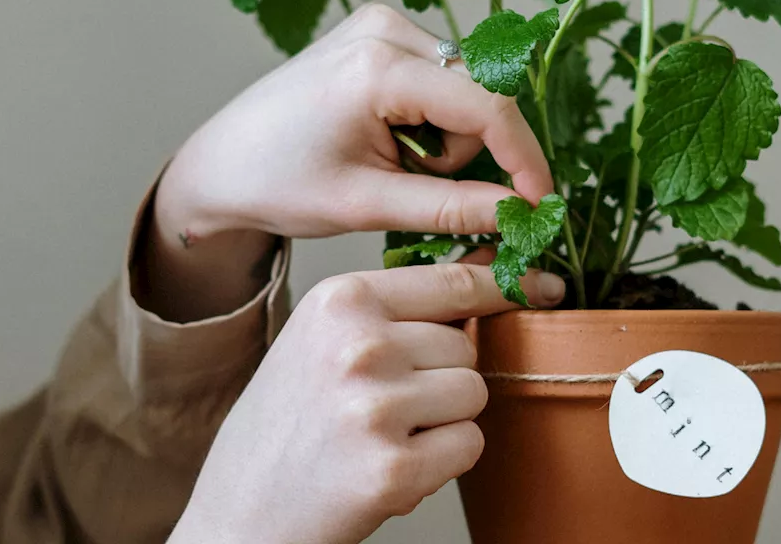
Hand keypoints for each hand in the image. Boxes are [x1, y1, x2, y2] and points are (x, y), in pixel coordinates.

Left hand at [139, 4, 550, 319]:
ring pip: (466, 90)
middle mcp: (384, 28)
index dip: (524, 159)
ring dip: (446, 140)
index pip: (486, 106)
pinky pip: (443, 79)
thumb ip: (452, 208)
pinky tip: (387, 138)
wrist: (224, 163)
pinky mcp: (380, 31)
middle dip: (464, 153)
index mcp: (376, 67)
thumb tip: (522, 214)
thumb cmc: (280, 184)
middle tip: (412, 185)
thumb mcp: (368, 205)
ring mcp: (381, 23)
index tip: (540, 206)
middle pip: (480, 95)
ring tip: (390, 163)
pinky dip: (431, 120)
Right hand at [168, 261, 565, 543]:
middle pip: (466, 346)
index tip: (540, 288)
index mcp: (340, 301)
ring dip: (444, 420)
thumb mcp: (324, 338)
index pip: (453, 282)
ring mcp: (376, 407)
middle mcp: (358, 345)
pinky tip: (389, 465)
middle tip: (385, 406)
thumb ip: (400, 307)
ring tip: (383, 435)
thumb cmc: (287, 422)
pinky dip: (443, 461)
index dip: (501, 289)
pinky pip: (469, 445)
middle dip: (443, 377)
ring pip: (473, 394)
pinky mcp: (394, 468)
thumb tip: (491, 268)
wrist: (241, 511)